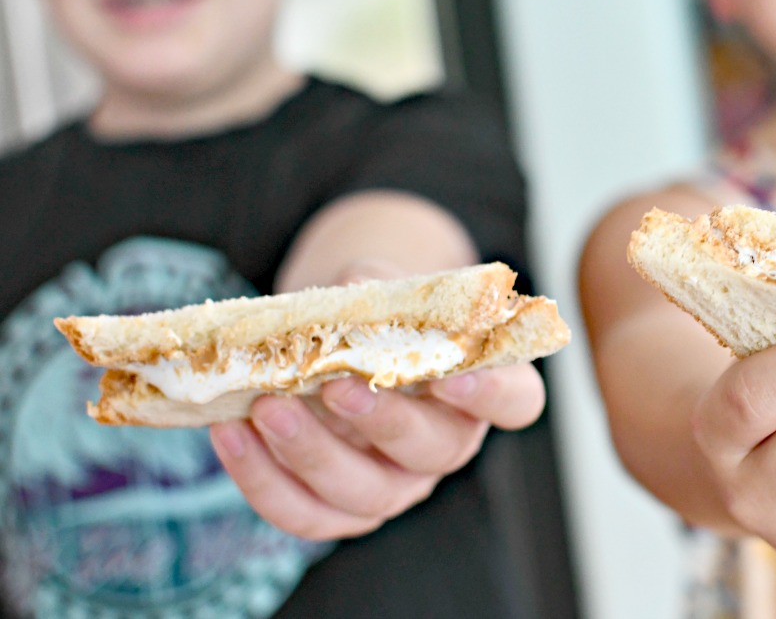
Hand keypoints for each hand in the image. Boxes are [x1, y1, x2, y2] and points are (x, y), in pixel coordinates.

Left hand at [208, 257, 545, 540]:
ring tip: (263, 409)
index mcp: (478, 389)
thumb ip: (375, 293)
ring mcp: (397, 485)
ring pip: (367, 495)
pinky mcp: (342, 510)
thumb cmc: (373, 319)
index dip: (493, 393)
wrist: (332, 349)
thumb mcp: (381, 290)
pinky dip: (264, 482)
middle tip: (334, 386)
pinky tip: (231, 435)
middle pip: (433, 452)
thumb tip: (353, 288)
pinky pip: (307, 516)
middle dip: (382, 423)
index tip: (458, 371)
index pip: (515, 401)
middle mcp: (447, 445)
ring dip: (311, 455)